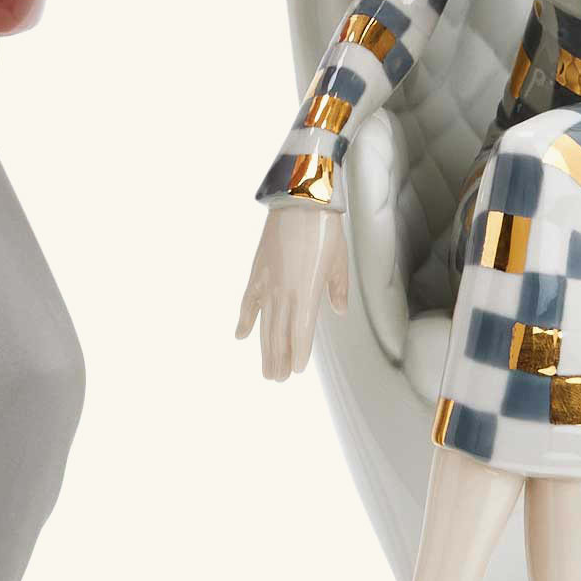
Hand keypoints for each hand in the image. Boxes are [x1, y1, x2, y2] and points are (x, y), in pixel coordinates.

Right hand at [234, 200, 347, 378]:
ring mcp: (268, 283)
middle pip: (280, 334)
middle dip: (278, 359)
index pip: (301, 332)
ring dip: (264, 348)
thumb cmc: (326, 230)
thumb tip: (338, 311)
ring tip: (265, 370)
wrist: (301, 201)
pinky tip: (241, 336)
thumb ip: (337, 289)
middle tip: (277, 379)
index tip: (295, 370)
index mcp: (308, 292)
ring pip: (264, 324)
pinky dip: (245, 318)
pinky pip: (248, 301)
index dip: (298, 353)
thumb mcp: (339, 261)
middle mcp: (286, 292)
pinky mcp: (257, 271)